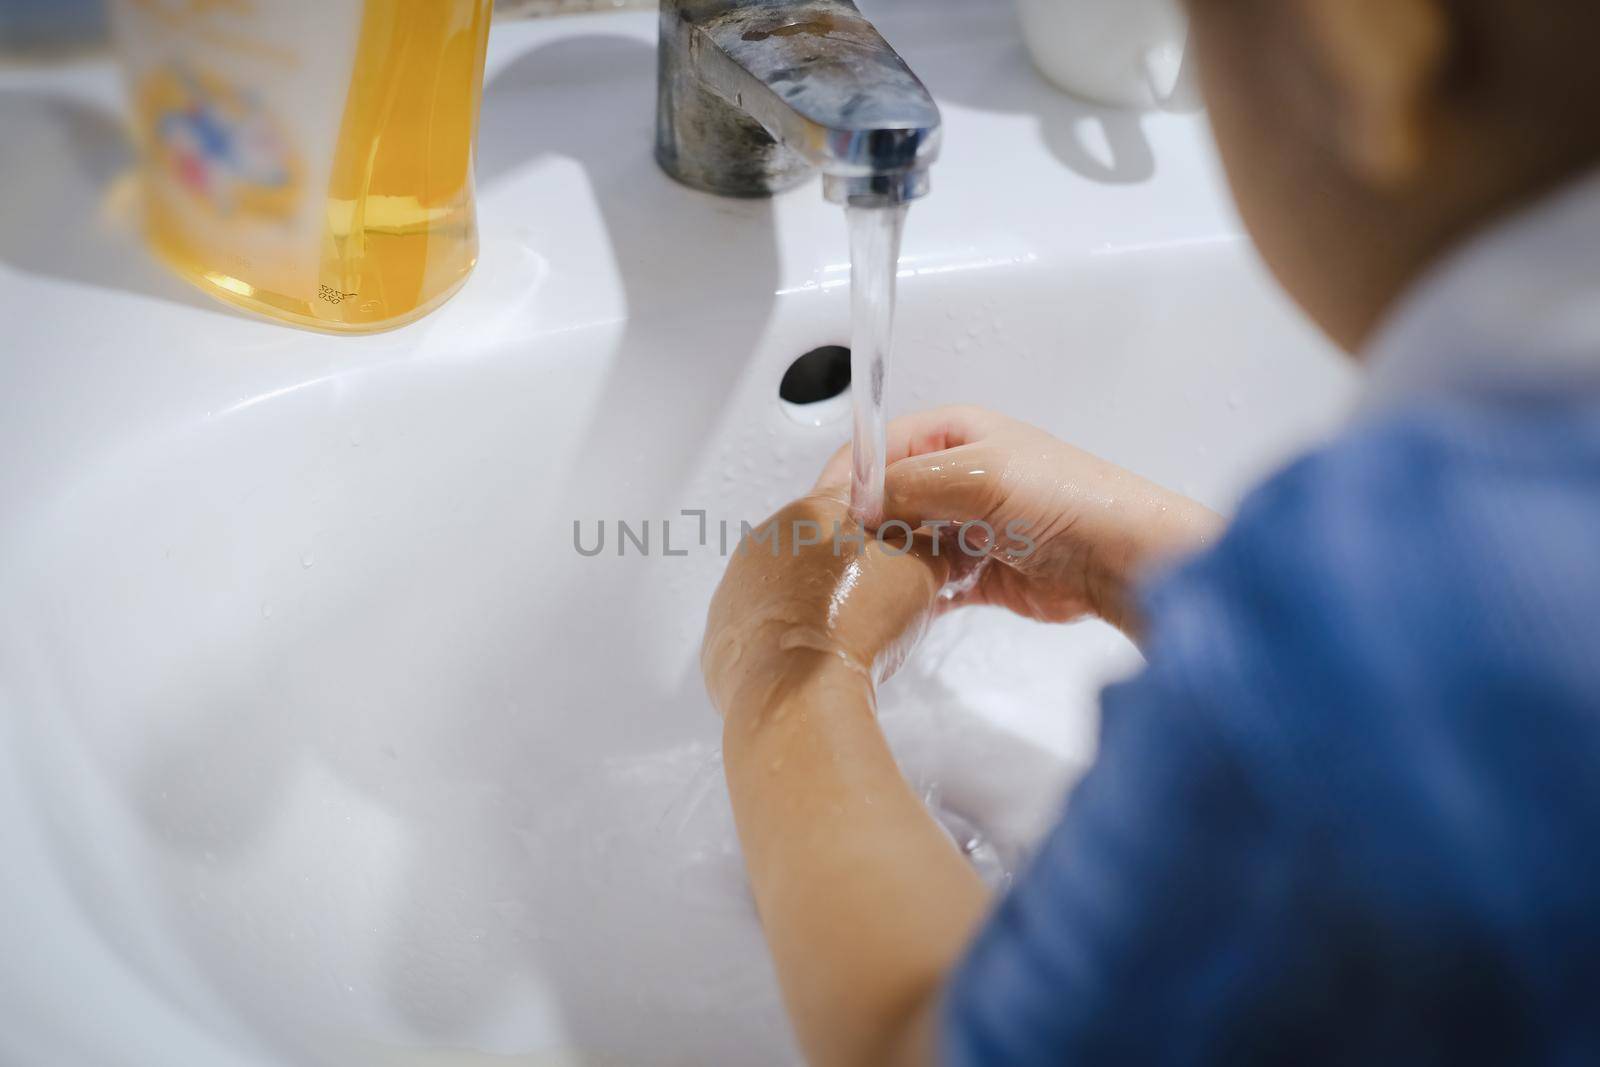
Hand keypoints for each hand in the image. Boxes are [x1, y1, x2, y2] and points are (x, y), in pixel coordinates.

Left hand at [701, 490, 949, 722]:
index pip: (862, 487)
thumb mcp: (922, 573)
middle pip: (824, 537)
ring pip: (794, 581)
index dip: (896, 511)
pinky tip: (819, 655)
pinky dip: (794, 633)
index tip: (912, 534)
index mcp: (813, 509)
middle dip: (859, 559)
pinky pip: (768, 621)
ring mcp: (739, 585)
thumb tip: (937, 548)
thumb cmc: (854, 626)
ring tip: (854, 632)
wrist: (798, 696)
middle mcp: (768, 539)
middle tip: (889, 592)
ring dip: (824, 598)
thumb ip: (932, 547)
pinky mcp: (725, 631)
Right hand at [817, 406, 1221, 635]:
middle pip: (884, 499)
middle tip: (838, 559)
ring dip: (885, 564)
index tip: (821, 518)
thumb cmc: (1062, 499)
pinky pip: (925, 582)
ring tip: (865, 585)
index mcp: (953, 435)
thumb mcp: (977, 475)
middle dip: (861, 528)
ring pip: (901, 543)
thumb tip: (858, 505)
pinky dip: (909, 595)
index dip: (846, 481)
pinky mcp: (975, 573)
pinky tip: (894, 607)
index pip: (876, 449)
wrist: (1118, 560)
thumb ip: (909, 484)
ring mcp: (965, 525)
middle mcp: (955, 476)